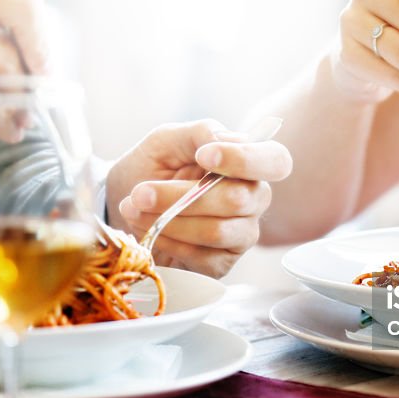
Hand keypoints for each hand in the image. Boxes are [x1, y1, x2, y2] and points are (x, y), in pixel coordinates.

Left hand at [105, 119, 292, 277]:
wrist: (123, 202)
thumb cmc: (152, 167)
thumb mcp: (167, 140)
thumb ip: (199, 133)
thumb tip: (225, 140)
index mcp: (248, 165)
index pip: (275, 161)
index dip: (244, 159)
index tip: (204, 156)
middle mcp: (253, 200)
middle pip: (238, 199)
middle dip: (182, 196)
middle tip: (141, 192)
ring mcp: (241, 234)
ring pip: (217, 231)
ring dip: (169, 220)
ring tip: (134, 210)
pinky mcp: (222, 263)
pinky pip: (203, 258)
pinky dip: (169, 243)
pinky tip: (151, 232)